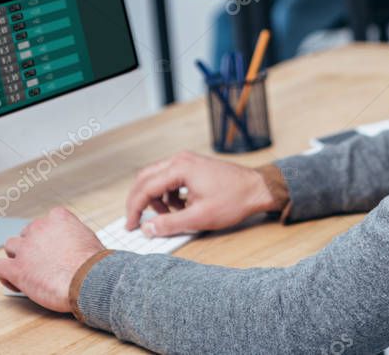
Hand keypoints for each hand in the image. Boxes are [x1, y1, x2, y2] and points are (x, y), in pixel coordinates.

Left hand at [0, 207, 105, 312]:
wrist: (89, 280)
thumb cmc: (94, 264)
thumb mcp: (87, 238)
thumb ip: (73, 236)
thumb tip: (70, 246)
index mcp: (58, 217)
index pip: (45, 221)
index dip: (47, 236)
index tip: (52, 248)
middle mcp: (39, 228)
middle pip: (26, 233)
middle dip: (32, 246)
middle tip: (41, 262)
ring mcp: (26, 248)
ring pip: (10, 246)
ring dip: (17, 256)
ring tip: (26, 271)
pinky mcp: (17, 269)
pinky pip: (0, 267)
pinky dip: (5, 275)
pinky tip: (16, 283)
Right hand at [125, 151, 280, 235]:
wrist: (257, 189)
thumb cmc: (234, 200)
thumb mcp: (200, 217)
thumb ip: (170, 224)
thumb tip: (148, 229)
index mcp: (180, 168)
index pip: (145, 187)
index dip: (135, 209)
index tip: (131, 225)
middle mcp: (180, 160)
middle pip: (146, 178)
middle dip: (139, 201)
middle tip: (136, 220)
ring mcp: (187, 161)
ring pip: (158, 179)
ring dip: (157, 199)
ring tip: (170, 216)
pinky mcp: (193, 167)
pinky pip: (171, 179)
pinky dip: (169, 195)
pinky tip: (181, 208)